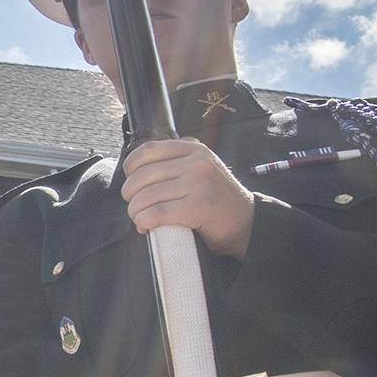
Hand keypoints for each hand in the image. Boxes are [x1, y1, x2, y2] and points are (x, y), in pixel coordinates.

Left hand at [121, 139, 256, 257]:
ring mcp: (198, 185)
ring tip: (139, 218)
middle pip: (143, 175)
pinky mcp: (197, 208)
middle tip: (134, 204)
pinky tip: (145, 226)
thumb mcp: (201, 168)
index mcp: (194, 150)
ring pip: (146, 196)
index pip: (149, 150)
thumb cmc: (216, 198)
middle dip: (130, 193)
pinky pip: (156, 213)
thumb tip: (136, 170)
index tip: (130, 178)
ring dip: (135, 211)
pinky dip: (144, 222)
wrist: (246, 222)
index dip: (131, 165)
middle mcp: (196, 164)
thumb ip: (176, 161)